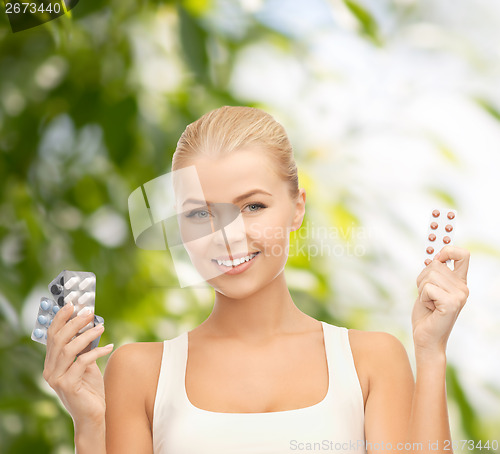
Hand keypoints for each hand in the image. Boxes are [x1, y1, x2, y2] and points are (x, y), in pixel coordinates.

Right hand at [43, 303, 113, 425]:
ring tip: (101, 326)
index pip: (52, 336)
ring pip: (69, 349)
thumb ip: (84, 348)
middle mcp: (50, 370)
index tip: (72, 304)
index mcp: (51, 363)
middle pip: (58, 339)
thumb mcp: (86, 364)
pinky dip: (97, 351)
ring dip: (86, 335)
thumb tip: (91, 325)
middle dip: (74, 323)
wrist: (92, 416)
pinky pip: (82, 361)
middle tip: (89, 313)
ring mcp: (57, 379)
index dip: (60, 319)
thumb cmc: (90, 389)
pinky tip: (109, 346)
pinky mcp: (68, 385)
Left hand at [412, 245, 469, 357]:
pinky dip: (422, 298)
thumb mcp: (429, 288)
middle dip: (423, 279)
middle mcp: (463, 287)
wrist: (426, 338)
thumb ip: (433, 273)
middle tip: (427, 296)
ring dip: (422, 289)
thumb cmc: (426, 314)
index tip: (437, 258)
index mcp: (459, 282)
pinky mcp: (451, 303)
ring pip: (429, 275)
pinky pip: (427, 288)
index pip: (463, 255)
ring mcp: (459, 295)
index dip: (448, 250)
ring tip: (429, 303)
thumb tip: (432, 256)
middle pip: (436, 264)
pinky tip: (430, 308)